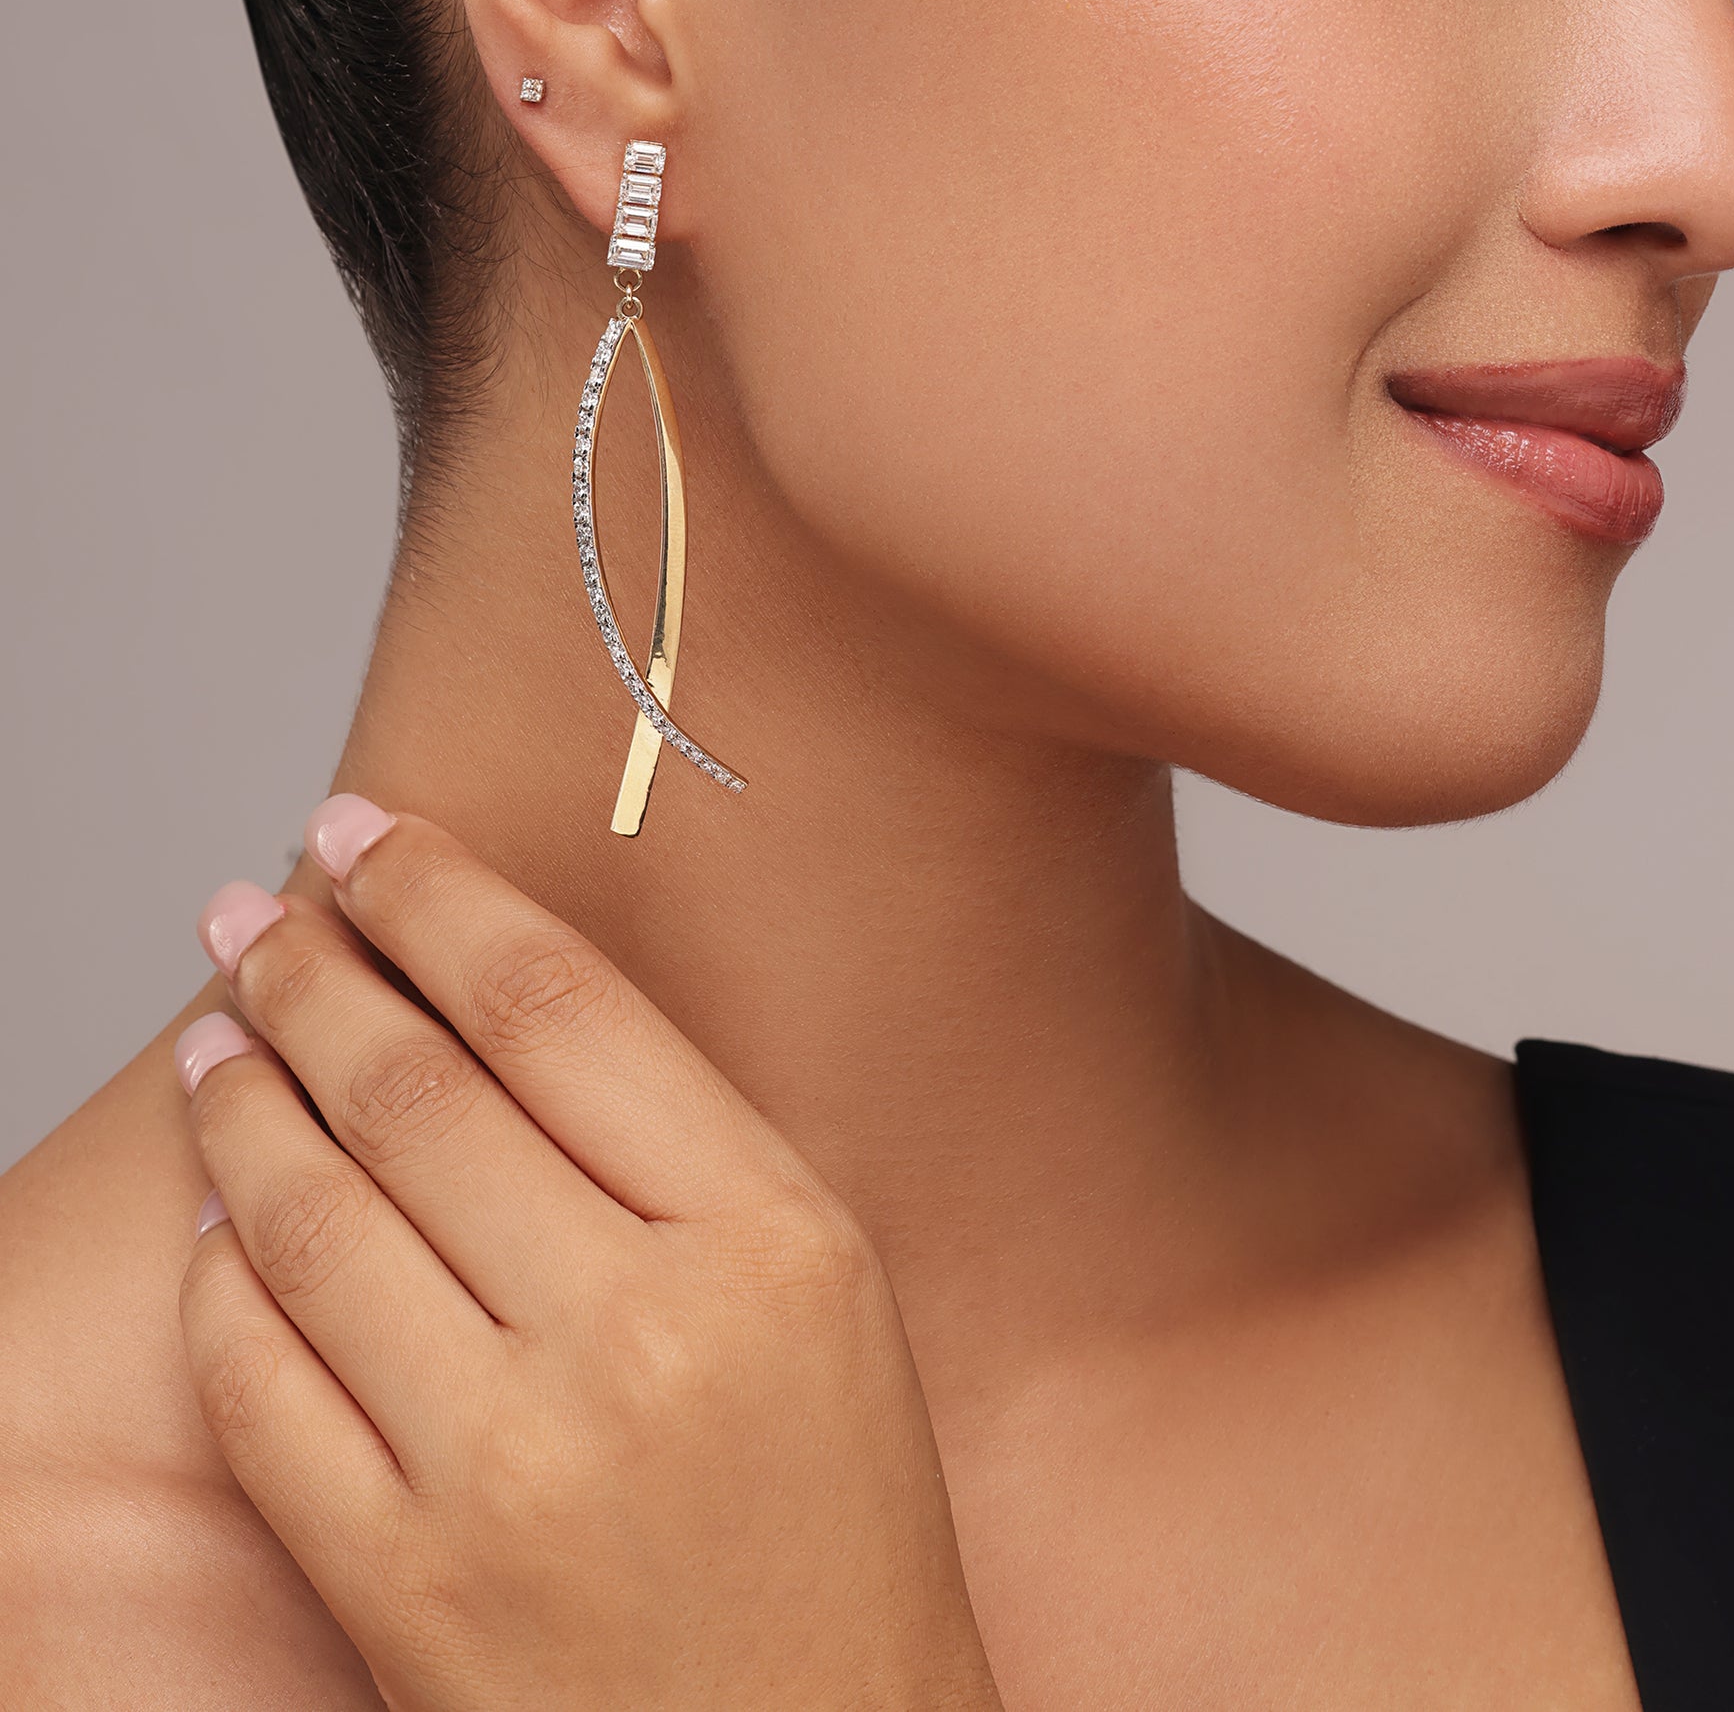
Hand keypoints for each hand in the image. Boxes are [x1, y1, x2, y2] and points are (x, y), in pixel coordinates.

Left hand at [174, 801, 1001, 1711]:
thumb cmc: (835, 1530)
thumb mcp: (826, 1299)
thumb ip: (678, 1149)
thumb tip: (485, 995)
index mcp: (767, 1239)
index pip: (553, 1002)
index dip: (434, 891)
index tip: (361, 829)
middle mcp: (635, 1333)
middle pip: (417, 1085)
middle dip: (312, 971)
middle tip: (257, 911)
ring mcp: (506, 1467)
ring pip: (315, 1216)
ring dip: (244, 1103)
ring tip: (218, 1037)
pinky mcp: (404, 1585)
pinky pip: (264, 1383)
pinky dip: (225, 1282)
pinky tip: (223, 1223)